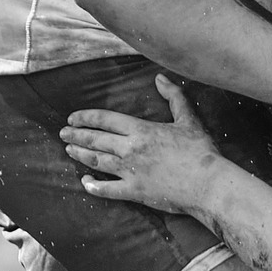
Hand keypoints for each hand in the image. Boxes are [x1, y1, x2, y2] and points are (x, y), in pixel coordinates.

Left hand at [62, 75, 224, 216]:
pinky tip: (85, 182)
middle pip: (95, 140)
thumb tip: (160, 78)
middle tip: (63, 134)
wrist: (208, 184)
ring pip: (96, 161)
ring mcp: (130, 172)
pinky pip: (107, 189)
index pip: (104, 119)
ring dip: (80, 155)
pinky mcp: (135, 191)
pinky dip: (93, 186)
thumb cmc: (201, 151)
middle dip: (76, 136)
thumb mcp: (189, 119)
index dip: (85, 117)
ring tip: (69, 151)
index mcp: (141, 129)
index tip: (72, 118)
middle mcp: (130, 149)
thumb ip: (173, 96)